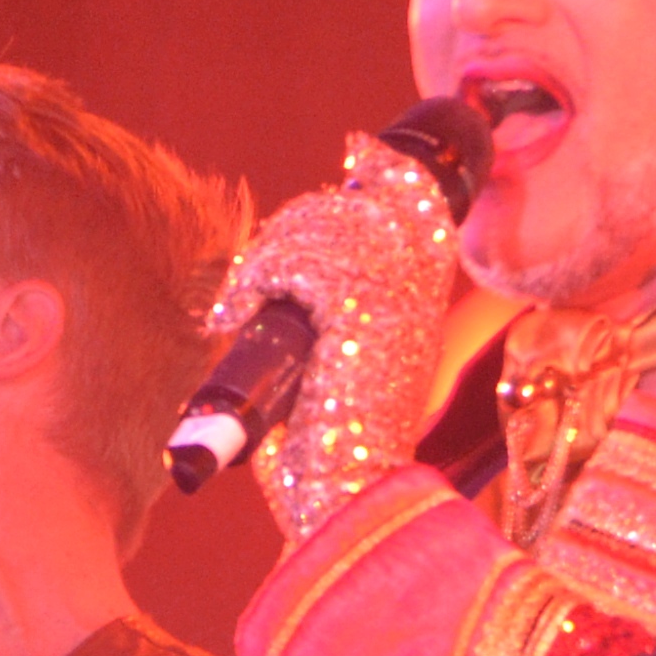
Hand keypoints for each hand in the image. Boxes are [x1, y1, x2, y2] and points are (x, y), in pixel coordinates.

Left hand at [217, 136, 461, 539]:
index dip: (390, 172)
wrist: (347, 506)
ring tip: (240, 309)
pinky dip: (254, 281)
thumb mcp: (325, 379)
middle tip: (251, 286)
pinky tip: (234, 318)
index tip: (359, 148)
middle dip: (292, 225)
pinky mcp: (359, 307)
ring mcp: (395, 294)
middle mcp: (418, 290)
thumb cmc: (330, 464)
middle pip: (356, 202)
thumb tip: (257, 299)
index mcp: (420, 303)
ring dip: (266, 258)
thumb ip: (313, 330)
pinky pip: (298, 258)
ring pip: (322, 222)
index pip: (420, 204)